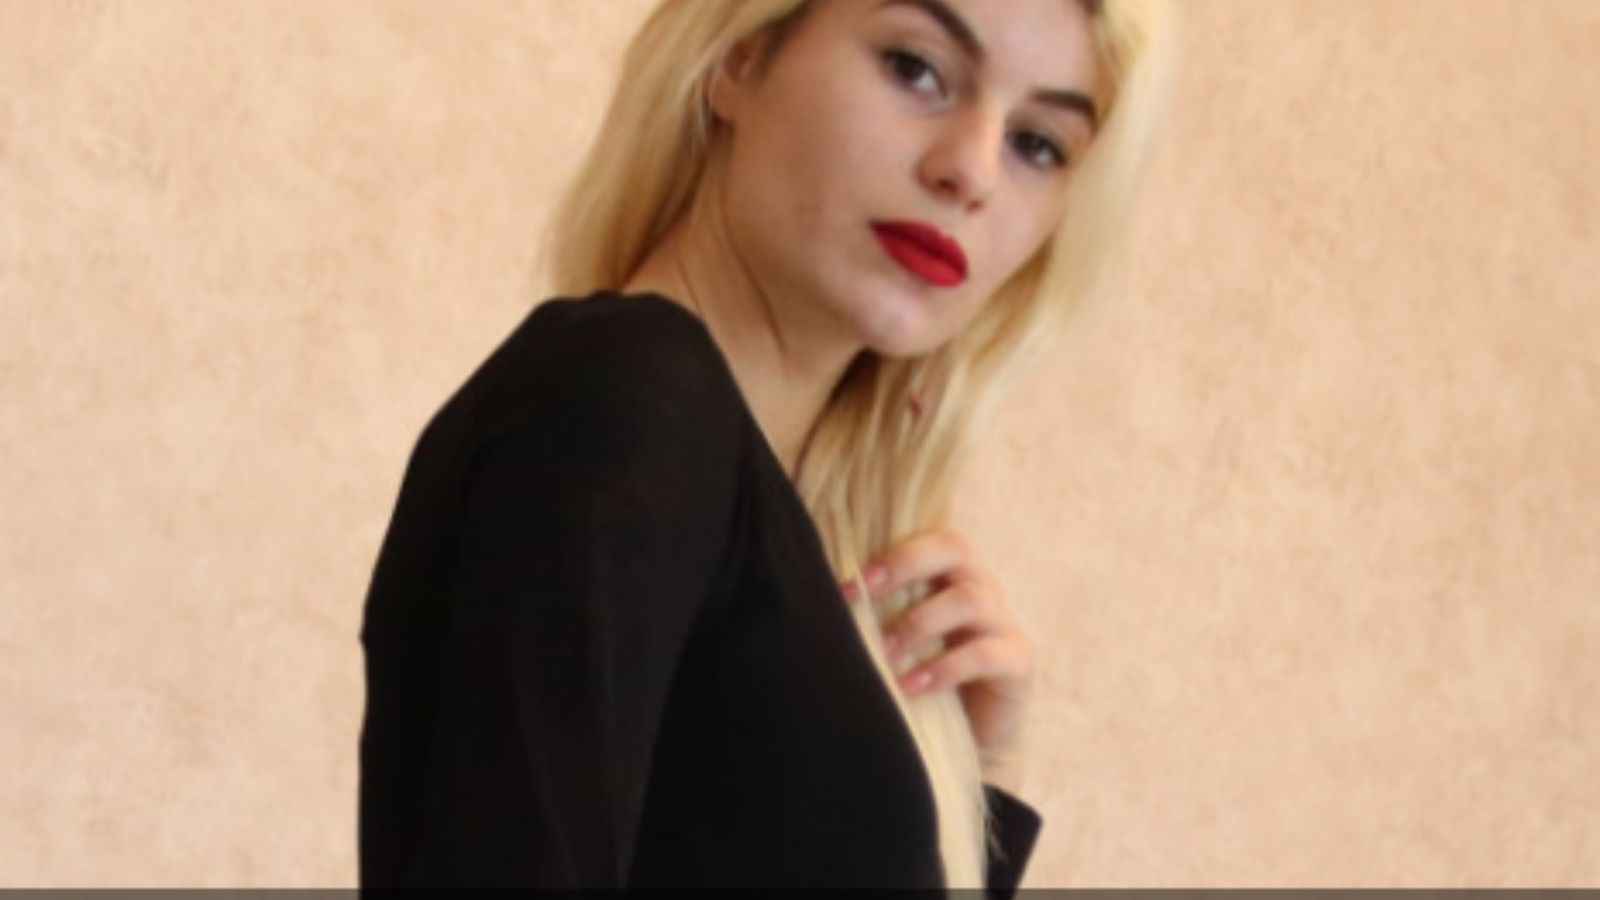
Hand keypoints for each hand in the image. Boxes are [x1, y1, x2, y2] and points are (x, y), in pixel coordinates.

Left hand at [839, 527, 1036, 791]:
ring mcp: (1004, 622)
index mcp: (953, 573)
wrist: (973, 734)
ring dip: (918, 624)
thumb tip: (819, 598)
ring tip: (883, 653)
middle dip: (906, 567)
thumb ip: (877, 613)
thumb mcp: (899, 639)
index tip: (849, 585)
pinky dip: (942, 668)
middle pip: (956, 549)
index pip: (933, 537)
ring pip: (969, 600)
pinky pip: (984, 654)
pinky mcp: (1019, 661)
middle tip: (865, 599)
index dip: (893, 554)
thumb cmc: (925, 676)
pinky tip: (910, 686)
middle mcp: (983, 587)